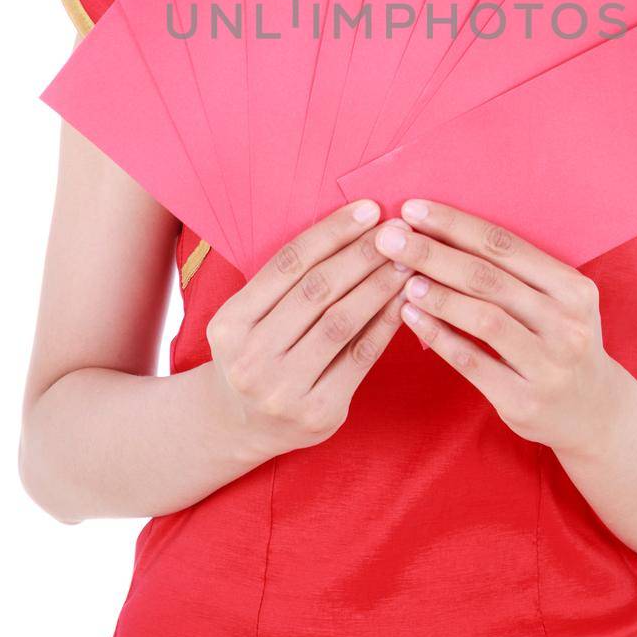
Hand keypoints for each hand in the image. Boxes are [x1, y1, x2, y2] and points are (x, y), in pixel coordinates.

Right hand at [206, 201, 409, 462]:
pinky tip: (404, 300)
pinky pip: (360, 357)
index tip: (369, 210)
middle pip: (317, 290)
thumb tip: (353, 230)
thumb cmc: (253, 354)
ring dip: (379, 285)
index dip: (332, 232)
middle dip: (363, 254)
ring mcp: (284, 389)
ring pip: (341, 322)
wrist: (237, 426)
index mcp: (230, 323)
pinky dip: (385, 324)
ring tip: (407, 260)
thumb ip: (286, 283)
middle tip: (398, 230)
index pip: (288, 264)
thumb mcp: (248, 317)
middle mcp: (251, 357)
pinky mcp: (319, 413)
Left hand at [373, 201, 616, 452]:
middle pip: (489, 278)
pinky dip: (438, 336)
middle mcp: (566, 324)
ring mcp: (548, 365)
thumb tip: (436, 232)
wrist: (595, 413)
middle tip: (390, 238)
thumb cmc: (559, 341)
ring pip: (483, 319)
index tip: (412, 209)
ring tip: (401, 278)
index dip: (455, 225)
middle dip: (433, 253)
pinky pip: (472, 362)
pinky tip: (409, 316)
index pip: (504, 245)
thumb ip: (511, 272)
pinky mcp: (524, 401)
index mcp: (573, 288)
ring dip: (437, 295)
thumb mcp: (556, 301)